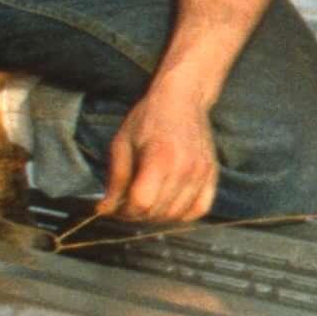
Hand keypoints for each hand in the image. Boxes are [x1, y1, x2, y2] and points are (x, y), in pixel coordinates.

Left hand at [98, 82, 223, 229]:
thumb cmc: (149, 117)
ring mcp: (201, 173)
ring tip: (147, 203)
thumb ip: (115, 179)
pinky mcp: (212, 174)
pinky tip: (169, 204)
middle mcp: (185, 168)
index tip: (115, 206)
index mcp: (160, 159)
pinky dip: (183, 214)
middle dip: (136, 214)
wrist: (184, 99)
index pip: (140, 203)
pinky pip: (199, 209)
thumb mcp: (122, 143)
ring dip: (157, 216)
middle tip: (127, 204)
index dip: (123, 210)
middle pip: (157, 212)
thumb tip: (104, 209)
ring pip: (176, 215)